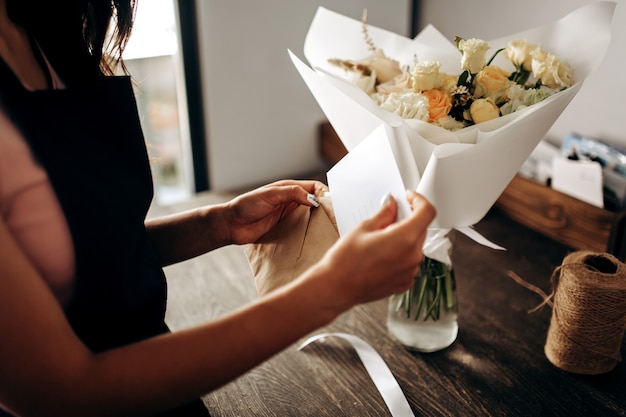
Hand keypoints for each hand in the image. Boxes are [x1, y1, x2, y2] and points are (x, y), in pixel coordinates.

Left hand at [224, 180, 326, 244]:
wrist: (231, 225)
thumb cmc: (247, 205)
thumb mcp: (271, 195)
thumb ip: (293, 194)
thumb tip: (315, 199)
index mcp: (289, 189)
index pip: (314, 188)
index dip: (325, 194)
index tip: (333, 204)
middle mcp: (291, 201)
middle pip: (315, 203)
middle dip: (325, 209)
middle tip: (336, 218)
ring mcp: (288, 215)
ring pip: (310, 217)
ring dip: (317, 222)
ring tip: (328, 230)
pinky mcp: (284, 229)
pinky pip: (301, 230)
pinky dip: (308, 233)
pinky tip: (314, 239)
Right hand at [310, 190, 435, 309]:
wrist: (335, 288)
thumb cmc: (345, 261)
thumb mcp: (364, 228)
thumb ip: (384, 214)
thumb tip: (391, 206)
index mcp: (405, 239)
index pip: (427, 212)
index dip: (419, 200)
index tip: (410, 198)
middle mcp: (413, 256)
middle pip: (421, 228)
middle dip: (408, 219)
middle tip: (390, 216)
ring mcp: (410, 271)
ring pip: (415, 245)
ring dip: (404, 238)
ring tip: (381, 238)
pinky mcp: (405, 282)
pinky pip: (409, 261)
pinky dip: (401, 254)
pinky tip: (381, 254)